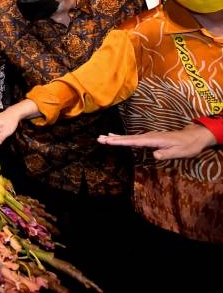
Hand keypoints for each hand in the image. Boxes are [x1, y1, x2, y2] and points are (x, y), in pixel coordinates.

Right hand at [98, 124, 216, 159]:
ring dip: (115, 138)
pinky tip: (116, 137)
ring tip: (102, 137)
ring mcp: (148, 137)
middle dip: (113, 139)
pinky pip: (133, 138)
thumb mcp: (180, 152)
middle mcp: (149, 136)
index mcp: (154, 140)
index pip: (134, 141)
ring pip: (129, 137)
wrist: (193, 136)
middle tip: (99, 139)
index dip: (121, 141)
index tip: (108, 141)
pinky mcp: (148, 139)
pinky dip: (123, 137)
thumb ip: (167, 154)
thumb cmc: (188, 146)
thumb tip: (154, 155)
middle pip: (128, 138)